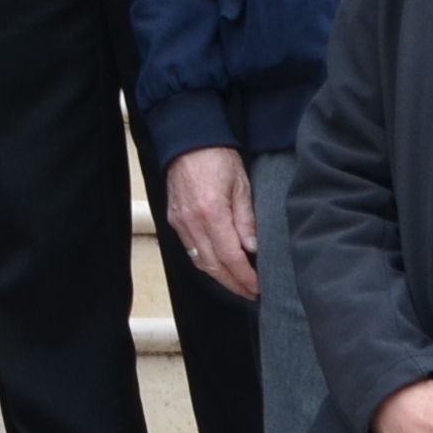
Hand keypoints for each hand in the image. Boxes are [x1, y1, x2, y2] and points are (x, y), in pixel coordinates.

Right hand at [162, 148, 259, 302]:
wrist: (189, 140)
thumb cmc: (218, 157)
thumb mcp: (242, 185)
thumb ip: (246, 219)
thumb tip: (252, 249)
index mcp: (211, 212)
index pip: (230, 256)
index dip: (245, 276)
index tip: (258, 287)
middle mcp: (191, 221)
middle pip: (213, 266)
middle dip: (233, 283)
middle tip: (251, 292)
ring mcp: (180, 222)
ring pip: (200, 261)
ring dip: (220, 277)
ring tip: (238, 284)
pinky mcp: (174, 220)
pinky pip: (191, 249)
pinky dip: (206, 262)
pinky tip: (220, 265)